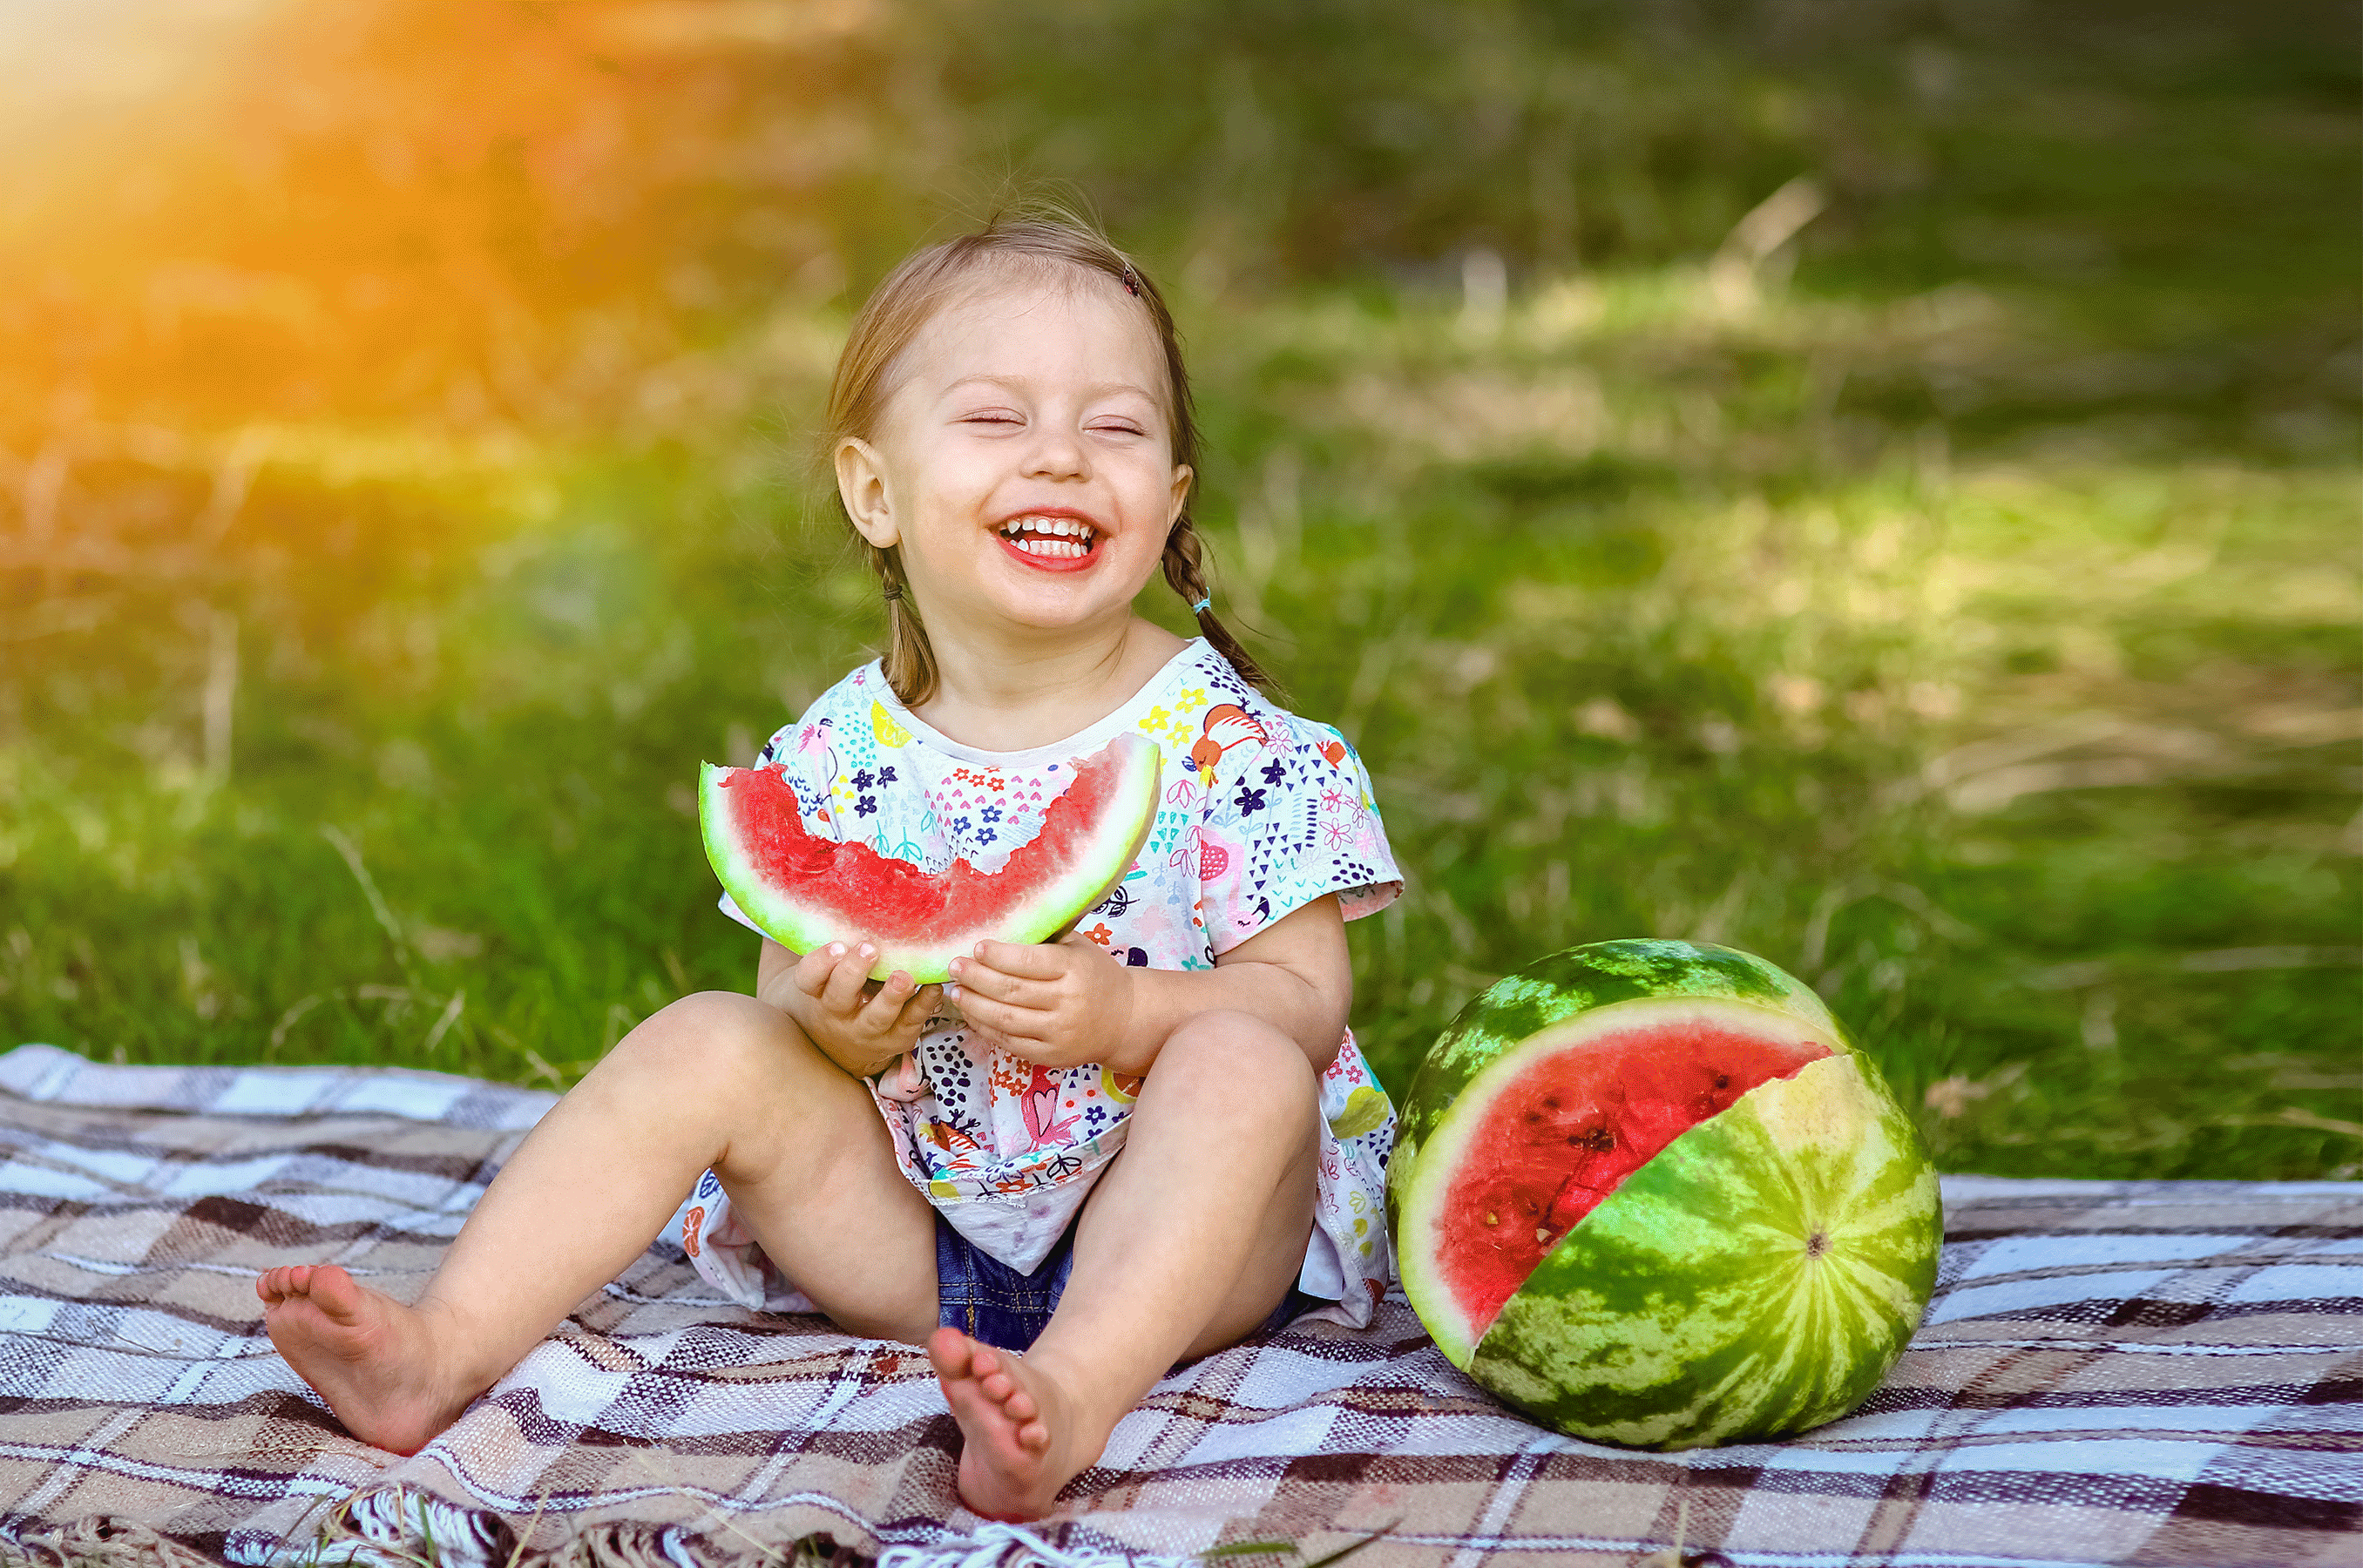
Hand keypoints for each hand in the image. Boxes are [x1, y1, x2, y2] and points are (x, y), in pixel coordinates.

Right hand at [763, 940, 942, 1079]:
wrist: (841, 1045)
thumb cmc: (836, 993)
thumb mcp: (825, 975)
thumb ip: (833, 945)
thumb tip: (846, 896)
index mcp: (816, 993)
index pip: (809, 978)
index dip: (820, 963)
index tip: (837, 945)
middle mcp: (837, 1014)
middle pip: (839, 997)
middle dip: (854, 972)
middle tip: (870, 949)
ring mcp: (866, 1031)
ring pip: (876, 1017)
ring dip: (893, 996)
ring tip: (905, 977)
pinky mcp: (894, 1040)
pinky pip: (910, 1024)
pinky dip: (924, 1005)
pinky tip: (934, 986)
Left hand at [945, 933, 1137, 1070]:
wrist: (1124, 1021)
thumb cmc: (1096, 977)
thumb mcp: (1080, 948)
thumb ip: (1047, 938)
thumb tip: (1002, 925)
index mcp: (1074, 969)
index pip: (1029, 962)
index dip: (998, 956)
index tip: (976, 947)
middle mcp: (1067, 1002)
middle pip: (1011, 991)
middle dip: (977, 978)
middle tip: (954, 967)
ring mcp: (1058, 1032)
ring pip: (1006, 1019)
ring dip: (975, 1005)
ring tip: (956, 991)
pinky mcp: (1051, 1055)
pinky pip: (1010, 1042)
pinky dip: (986, 1028)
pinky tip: (972, 1014)